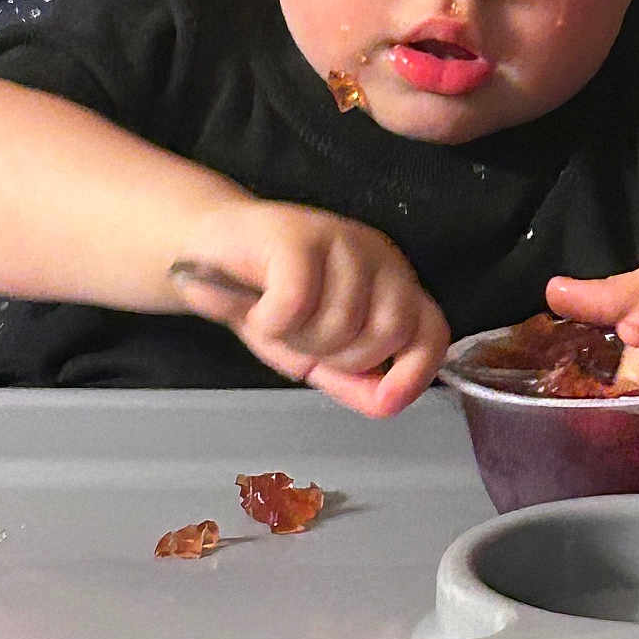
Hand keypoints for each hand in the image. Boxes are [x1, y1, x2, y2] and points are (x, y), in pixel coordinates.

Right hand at [169, 199, 449, 417]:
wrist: (207, 251)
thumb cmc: (268, 299)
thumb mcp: (317, 354)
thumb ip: (355, 381)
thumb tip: (387, 403)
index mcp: (393, 285)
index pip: (431, 332)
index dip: (416, 372)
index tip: (386, 400)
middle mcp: (378, 258)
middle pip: (388, 331)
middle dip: (339, 357)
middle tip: (302, 342)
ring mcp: (341, 240)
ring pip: (340, 321)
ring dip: (297, 339)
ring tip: (274, 321)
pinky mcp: (298, 235)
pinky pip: (297, 303)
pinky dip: (271, 321)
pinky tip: (257, 310)